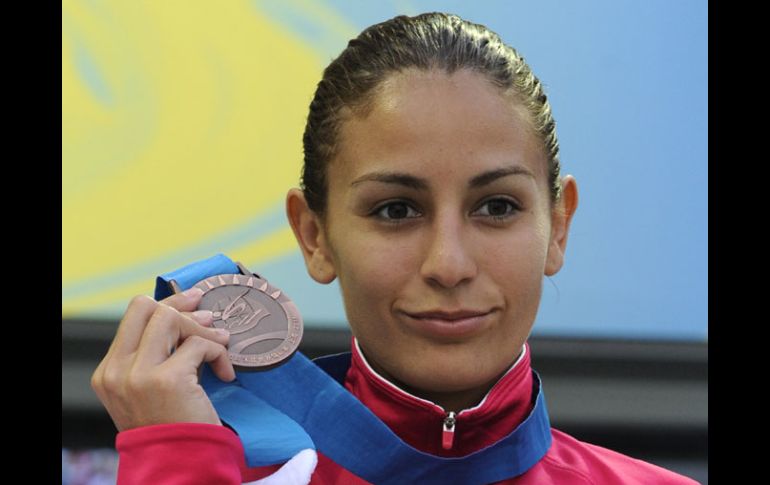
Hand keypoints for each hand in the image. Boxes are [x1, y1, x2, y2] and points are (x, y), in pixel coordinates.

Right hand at [91, 288, 235, 430]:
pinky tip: (226, 374)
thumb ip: (154, 356)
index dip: (167, 304)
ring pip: (171, 319)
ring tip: (221, 346)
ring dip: (204, 330)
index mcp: (108, 372)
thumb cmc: (171, 428)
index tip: (192, 301)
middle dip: (184, 309)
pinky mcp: (168, 379)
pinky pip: (200, 345)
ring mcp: (139, 375)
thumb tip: (187, 314)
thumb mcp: (148, 391)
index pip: (133, 316)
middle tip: (209, 319)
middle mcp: (117, 371)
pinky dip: (219, 354)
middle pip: (148, 308)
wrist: (178, 465)